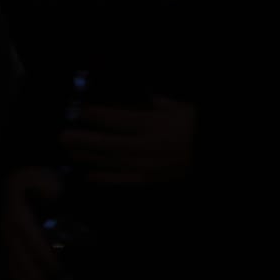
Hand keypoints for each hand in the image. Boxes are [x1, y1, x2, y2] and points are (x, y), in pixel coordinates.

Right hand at [1, 166, 63, 279]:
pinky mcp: (5, 245)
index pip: (35, 243)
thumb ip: (53, 190)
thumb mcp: (46, 178)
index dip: (47, 259)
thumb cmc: (34, 177)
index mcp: (19, 218)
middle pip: (23, 261)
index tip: (60, 275)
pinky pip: (10, 267)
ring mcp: (4, 240)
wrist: (13, 176)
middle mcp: (8, 232)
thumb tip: (60, 204)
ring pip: (15, 268)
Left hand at [60, 95, 196, 185]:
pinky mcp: (150, 178)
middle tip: (64, 136)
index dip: (99, 116)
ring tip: (71, 153)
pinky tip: (89, 175)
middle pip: (109, 143)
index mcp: (155, 125)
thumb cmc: (198, 128)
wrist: (214, 152)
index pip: (120, 120)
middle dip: (85, 140)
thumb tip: (149, 99)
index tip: (81, 112)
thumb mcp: (183, 109)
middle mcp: (147, 146)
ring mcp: (147, 164)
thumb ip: (162, 105)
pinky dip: (106, 178)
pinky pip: (124, 179)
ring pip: (112, 162)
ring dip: (89, 158)